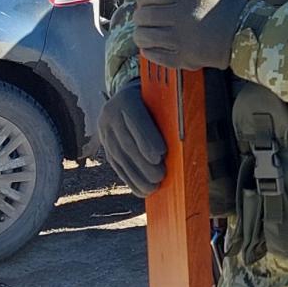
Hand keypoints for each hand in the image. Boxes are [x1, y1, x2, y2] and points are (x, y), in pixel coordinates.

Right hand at [98, 80, 165, 196]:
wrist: (130, 95)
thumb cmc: (157, 98)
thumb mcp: (162, 98)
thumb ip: (169, 112)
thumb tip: (183, 135)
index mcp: (127, 98)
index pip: (136, 119)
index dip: (147, 137)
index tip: (160, 154)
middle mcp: (110, 114)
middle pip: (126, 141)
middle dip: (143, 162)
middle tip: (160, 176)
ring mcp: (104, 131)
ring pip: (119, 156)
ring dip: (136, 175)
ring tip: (153, 188)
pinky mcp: (104, 145)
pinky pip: (116, 164)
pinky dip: (129, 179)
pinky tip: (141, 190)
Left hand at [134, 0, 247, 69]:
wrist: (247, 34)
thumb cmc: (227, 9)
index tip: (146, 0)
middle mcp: (180, 16)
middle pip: (142, 15)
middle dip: (141, 16)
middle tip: (147, 18)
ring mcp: (180, 39)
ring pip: (143, 36)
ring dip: (142, 34)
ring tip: (148, 33)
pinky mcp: (182, 58)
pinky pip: (153, 55)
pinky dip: (149, 51)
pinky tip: (153, 47)